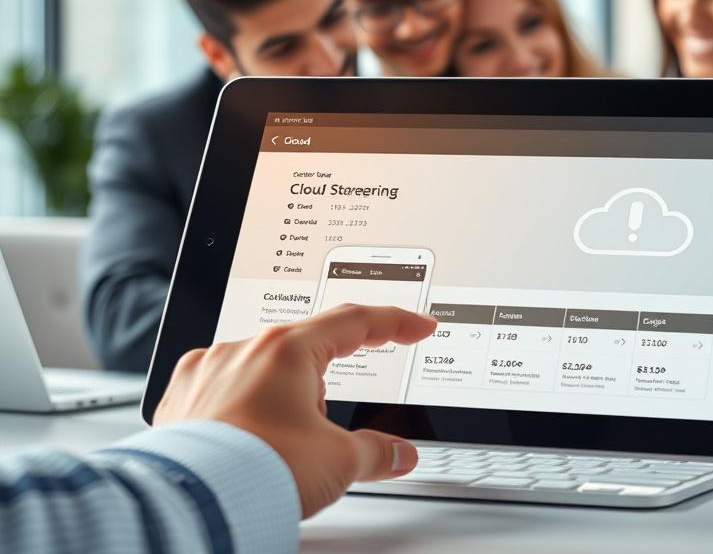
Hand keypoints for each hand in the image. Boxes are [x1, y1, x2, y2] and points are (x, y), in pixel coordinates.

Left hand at [154, 304, 436, 516]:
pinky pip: (221, 392)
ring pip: (261, 372)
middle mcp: (244, 350)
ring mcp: (207, 372)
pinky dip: (240, 413)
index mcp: (287, 349)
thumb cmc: (256, 471)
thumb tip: (398, 454)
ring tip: (283, 450)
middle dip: (325, 388)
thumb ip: (377, 452)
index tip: (415, 326)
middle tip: (329, 428)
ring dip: (282, 401)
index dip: (395, 323)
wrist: (190, 506)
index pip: (356, 322)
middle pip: (304, 351)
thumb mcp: (338, 462)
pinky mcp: (180, 400)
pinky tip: (246, 443)